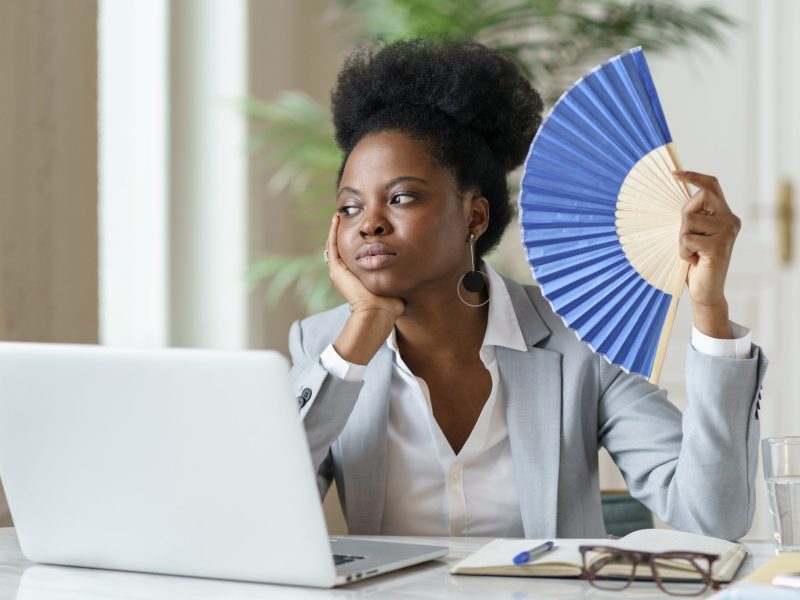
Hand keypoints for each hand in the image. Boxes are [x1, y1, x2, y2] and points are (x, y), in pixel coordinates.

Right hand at [325, 214, 403, 363]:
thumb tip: (412, 271)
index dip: (359, 241)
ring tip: (339, 214)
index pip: (356, 256)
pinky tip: (336, 218)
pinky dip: (333, 231)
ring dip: (337, 229)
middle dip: (346, 232)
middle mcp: (346, 275)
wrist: (377, 314)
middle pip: (344, 248)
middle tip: (346, 216)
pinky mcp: (336, 270)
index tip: (363, 229)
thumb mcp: (394, 285)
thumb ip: (398, 277)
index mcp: (358, 279)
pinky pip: (333, 245)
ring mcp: (339, 272)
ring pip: (336, 245)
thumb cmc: (389, 306)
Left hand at [673, 170, 740, 338]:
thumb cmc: (695, 261)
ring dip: (681, 238)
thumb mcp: (694, 234)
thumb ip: (693, 216)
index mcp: (725, 215)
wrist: (706, 290)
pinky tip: (693, 261)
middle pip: (698, 198)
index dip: (694, 177)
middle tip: (687, 238)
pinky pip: (686, 239)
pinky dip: (682, 252)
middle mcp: (730, 220)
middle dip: (684, 217)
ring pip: (688, 220)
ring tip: (692, 252)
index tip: (674, 173)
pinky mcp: (718, 246)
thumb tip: (677, 192)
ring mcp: (726, 233)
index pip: (712, 186)